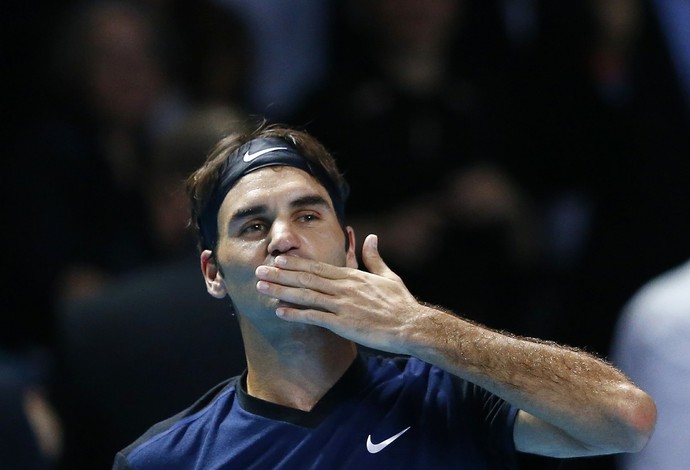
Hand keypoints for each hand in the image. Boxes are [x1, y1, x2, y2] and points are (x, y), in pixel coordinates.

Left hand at [255, 234, 423, 353]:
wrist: (412, 325)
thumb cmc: (401, 303)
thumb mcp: (388, 276)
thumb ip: (374, 257)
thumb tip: (371, 237)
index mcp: (352, 276)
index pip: (318, 267)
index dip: (296, 263)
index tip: (279, 258)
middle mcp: (344, 288)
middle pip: (306, 278)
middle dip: (281, 273)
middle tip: (260, 269)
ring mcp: (342, 305)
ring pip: (305, 295)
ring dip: (281, 290)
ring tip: (261, 287)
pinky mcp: (343, 324)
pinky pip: (314, 317)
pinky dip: (295, 313)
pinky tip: (279, 311)